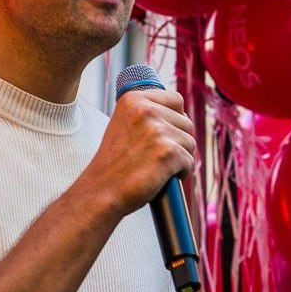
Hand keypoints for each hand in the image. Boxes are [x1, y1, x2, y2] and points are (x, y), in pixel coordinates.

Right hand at [81, 88, 194, 215]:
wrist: (101, 192)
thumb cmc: (115, 164)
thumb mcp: (124, 124)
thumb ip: (147, 114)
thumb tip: (181, 113)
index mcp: (133, 99)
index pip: (176, 100)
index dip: (175, 120)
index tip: (162, 136)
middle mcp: (145, 110)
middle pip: (186, 123)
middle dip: (177, 142)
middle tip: (155, 157)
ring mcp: (157, 130)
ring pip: (190, 143)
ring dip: (179, 159)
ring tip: (156, 167)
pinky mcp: (168, 152)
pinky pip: (190, 162)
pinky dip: (181, 173)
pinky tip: (161, 178)